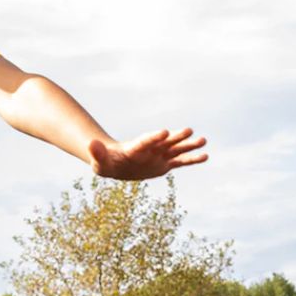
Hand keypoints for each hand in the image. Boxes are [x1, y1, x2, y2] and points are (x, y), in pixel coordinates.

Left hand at [88, 128, 207, 180]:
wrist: (115, 164)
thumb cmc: (105, 162)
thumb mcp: (98, 161)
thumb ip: (96, 152)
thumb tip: (90, 144)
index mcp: (135, 148)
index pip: (145, 141)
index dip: (153, 137)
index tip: (164, 132)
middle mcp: (150, 149)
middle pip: (164, 142)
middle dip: (176, 137)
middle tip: (188, 131)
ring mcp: (159, 155)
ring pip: (176, 150)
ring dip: (188, 146)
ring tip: (203, 141)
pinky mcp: (164, 164)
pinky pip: (180, 162)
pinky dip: (191, 160)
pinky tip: (205, 156)